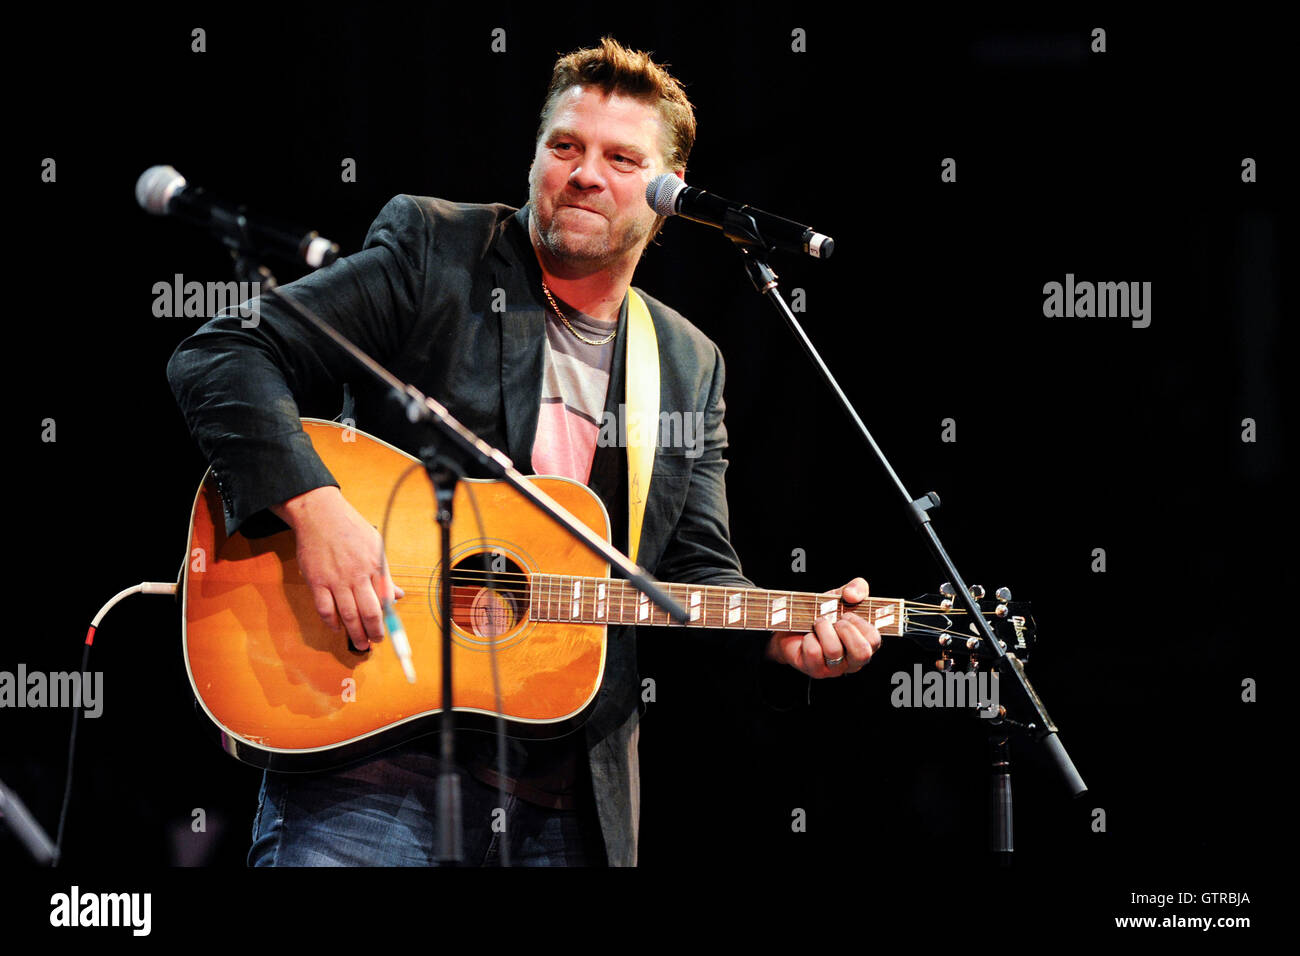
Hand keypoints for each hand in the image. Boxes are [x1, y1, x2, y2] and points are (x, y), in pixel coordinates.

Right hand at [272, 486, 403, 650]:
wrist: (320, 514)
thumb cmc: (350, 528)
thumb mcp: (376, 545)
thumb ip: (385, 573)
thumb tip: (397, 595)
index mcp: (375, 566)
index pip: (386, 599)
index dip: (389, 619)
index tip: (390, 630)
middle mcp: (357, 575)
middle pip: (369, 612)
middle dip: (375, 632)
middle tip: (376, 642)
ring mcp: (336, 579)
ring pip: (348, 615)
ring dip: (356, 634)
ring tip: (361, 644)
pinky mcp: (316, 581)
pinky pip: (324, 609)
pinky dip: (331, 623)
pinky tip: (337, 628)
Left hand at [765, 577, 880, 677]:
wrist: (793, 623)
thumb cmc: (823, 613)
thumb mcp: (842, 596)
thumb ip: (857, 588)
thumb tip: (852, 595)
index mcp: (865, 644)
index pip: (874, 640)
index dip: (860, 624)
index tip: (846, 614)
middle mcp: (853, 660)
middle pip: (862, 653)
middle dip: (845, 630)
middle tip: (835, 621)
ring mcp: (834, 669)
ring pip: (834, 651)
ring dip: (823, 629)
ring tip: (818, 624)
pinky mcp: (815, 670)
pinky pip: (814, 653)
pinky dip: (809, 638)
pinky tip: (808, 637)